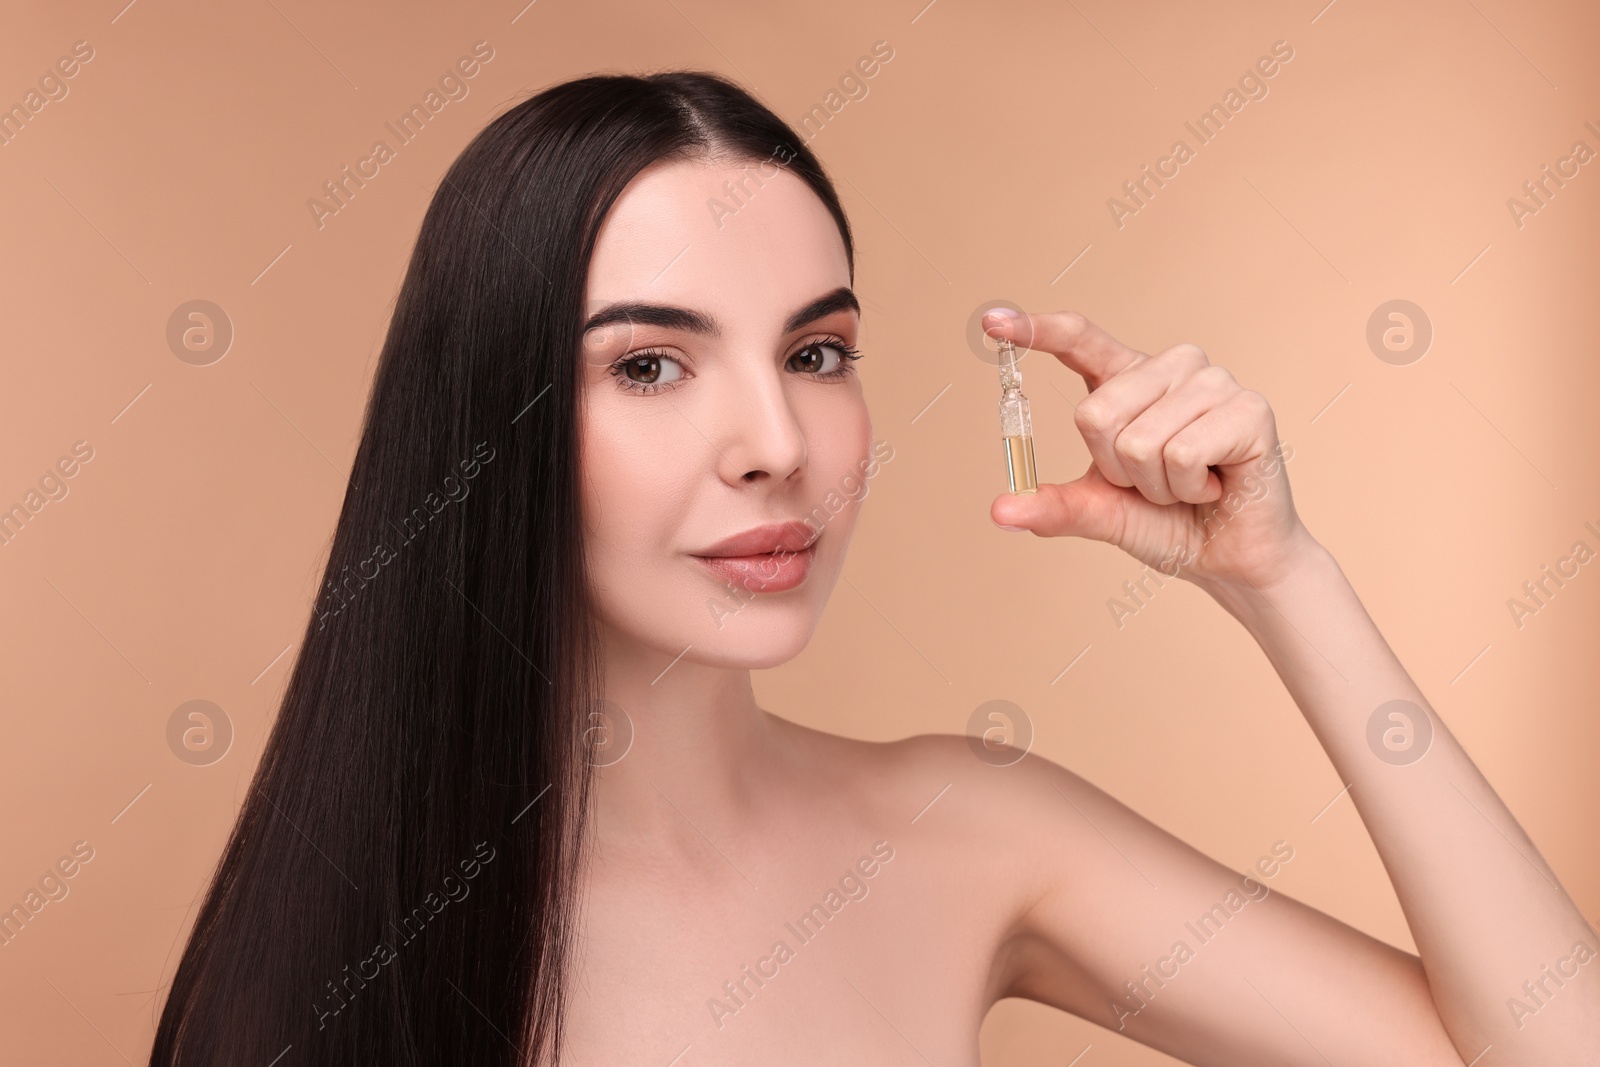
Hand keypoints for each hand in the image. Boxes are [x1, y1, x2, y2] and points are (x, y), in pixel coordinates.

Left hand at [984, 308, 1315, 591]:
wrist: (1229, 559)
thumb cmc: (1167, 524)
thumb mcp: (1099, 513)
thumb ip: (1054, 506)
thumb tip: (1000, 511)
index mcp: (1128, 380)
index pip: (1080, 339)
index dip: (1038, 329)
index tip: (993, 322)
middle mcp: (1170, 368)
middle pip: (1097, 413)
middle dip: (1117, 469)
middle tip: (1155, 483)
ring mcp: (1212, 382)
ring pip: (1140, 439)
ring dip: (1156, 484)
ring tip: (1188, 484)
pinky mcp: (1248, 407)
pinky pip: (1182, 452)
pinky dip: (1187, 487)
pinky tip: (1213, 485)